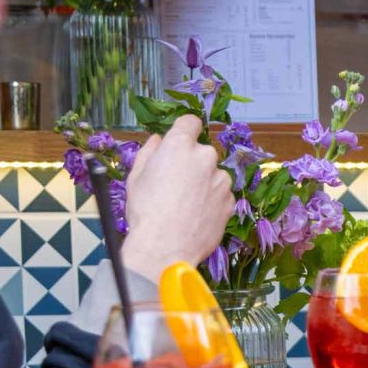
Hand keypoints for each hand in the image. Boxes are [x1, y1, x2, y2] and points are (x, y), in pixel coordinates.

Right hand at [120, 114, 233, 277]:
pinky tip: (196, 215)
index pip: (190, 122)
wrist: (165, 246)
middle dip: (192, 163)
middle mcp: (205, 157)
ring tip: (185, 204)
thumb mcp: (137, 176)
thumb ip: (150, 152)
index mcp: (180, 145)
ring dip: (204, 183)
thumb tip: (158, 140)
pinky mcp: (230, 202)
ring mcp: (221, 180)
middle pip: (202, 152)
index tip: (180, 141)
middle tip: (175, 183)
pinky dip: (211, 201)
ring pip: (213, 175)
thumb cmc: (146, 210)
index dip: (184, 131)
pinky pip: (220, 195)